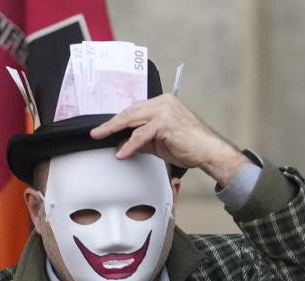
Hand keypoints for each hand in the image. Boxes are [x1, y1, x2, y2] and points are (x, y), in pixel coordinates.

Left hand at [90, 94, 249, 185]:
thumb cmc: (188, 146)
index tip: (103, 128)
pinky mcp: (166, 123)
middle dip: (111, 123)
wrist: (208, 151)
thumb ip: (140, 142)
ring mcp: (165, 111)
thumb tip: (121, 145)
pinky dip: (130, 144)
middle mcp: (163, 103)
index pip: (134, 110)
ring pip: (133, 119)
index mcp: (162, 103)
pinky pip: (142, 134)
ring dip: (114, 130)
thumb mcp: (158, 143)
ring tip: (101, 137)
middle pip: (130, 112)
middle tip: (96, 132)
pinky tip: (122, 153)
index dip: (118, 120)